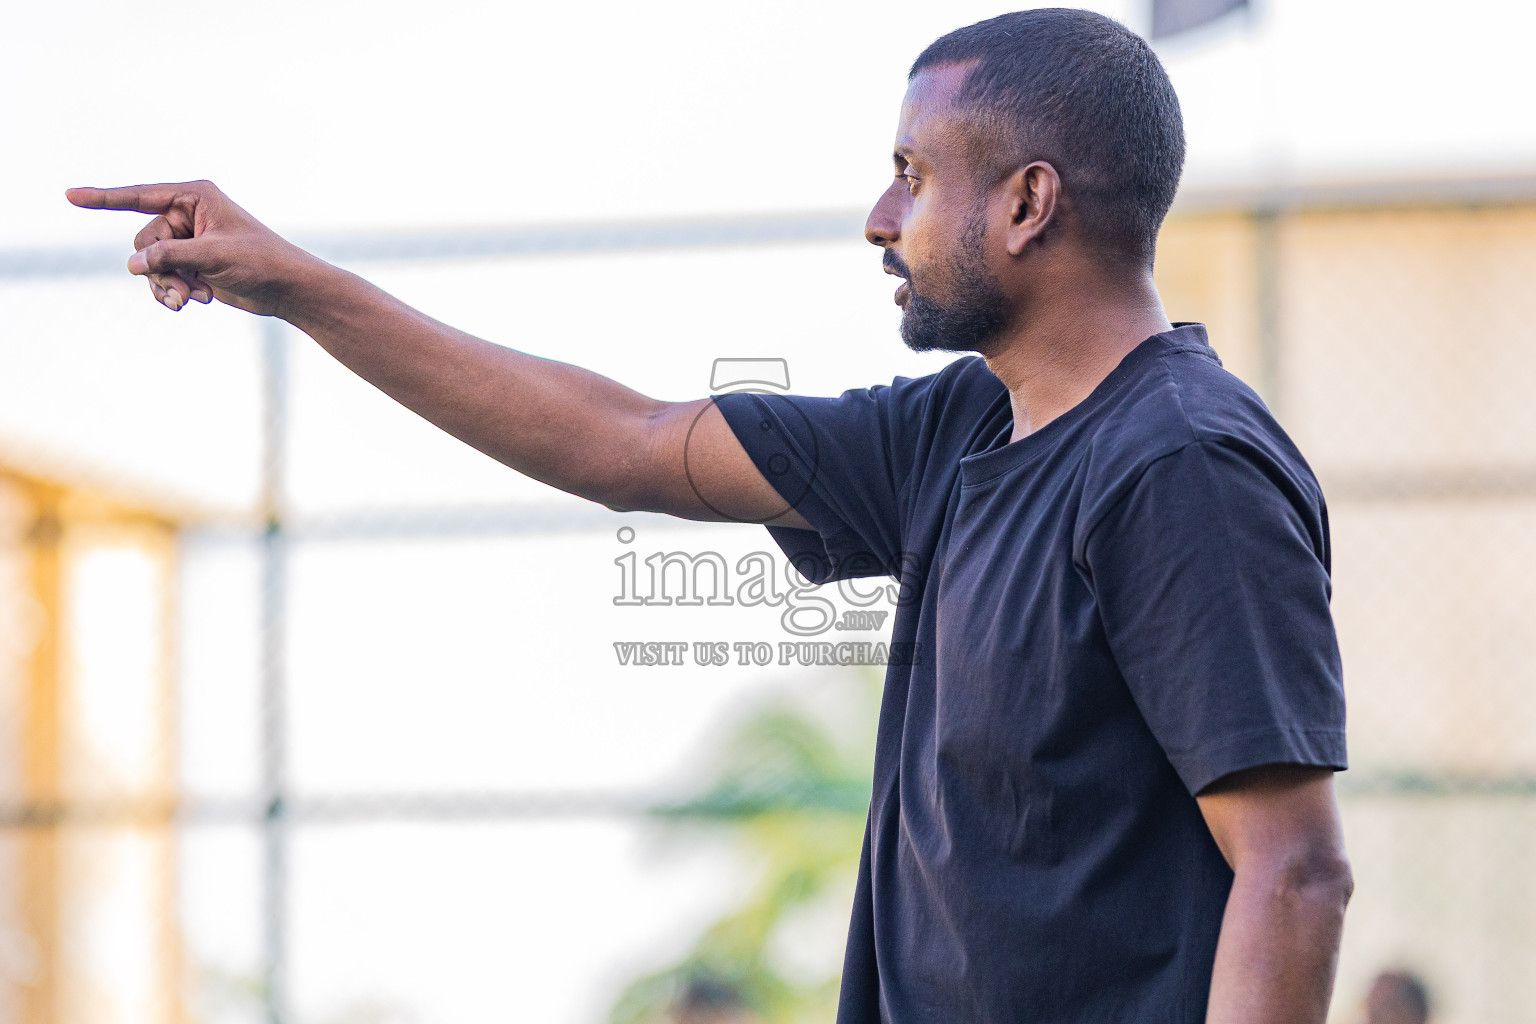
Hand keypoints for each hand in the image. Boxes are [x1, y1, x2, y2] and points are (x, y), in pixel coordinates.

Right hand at [65, 180, 317, 316]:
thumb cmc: (260, 262)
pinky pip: (163, 276)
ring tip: (190, 300)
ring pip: (151, 263)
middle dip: (158, 269)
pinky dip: (174, 291)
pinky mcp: (192, 263)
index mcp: (194, 196)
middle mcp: (188, 214)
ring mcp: (189, 240)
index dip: (103, 199)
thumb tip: (132, 264)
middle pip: (144, 240)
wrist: (287, 289)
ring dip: (166, 284)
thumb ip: (170, 257)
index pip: (139, 196)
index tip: (69, 196)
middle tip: (181, 291)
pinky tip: (195, 301)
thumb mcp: (213, 257)